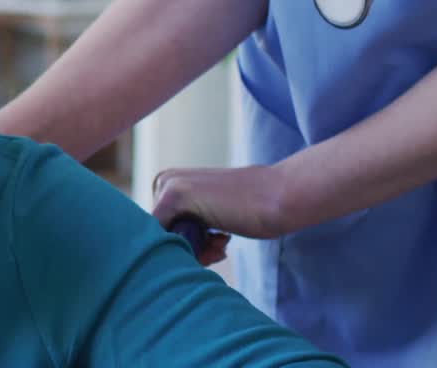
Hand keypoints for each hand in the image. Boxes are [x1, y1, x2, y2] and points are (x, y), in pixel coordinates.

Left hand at [151, 164, 286, 265]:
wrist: (280, 196)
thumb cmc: (251, 210)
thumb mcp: (212, 215)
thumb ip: (189, 225)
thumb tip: (164, 255)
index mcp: (169, 182)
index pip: (160, 230)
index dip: (185, 246)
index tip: (212, 247)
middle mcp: (162, 181)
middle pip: (157, 235)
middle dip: (188, 248)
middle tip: (218, 246)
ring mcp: (166, 187)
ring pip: (161, 239)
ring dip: (193, 251)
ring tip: (220, 245)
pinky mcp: (173, 197)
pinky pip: (164, 239)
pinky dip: (192, 252)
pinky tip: (221, 242)